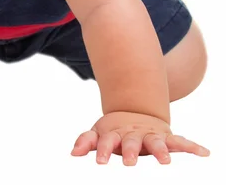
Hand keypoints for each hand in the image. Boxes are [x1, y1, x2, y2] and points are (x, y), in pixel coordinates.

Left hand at [71, 111, 209, 165]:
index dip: (104, 151)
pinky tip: (203, 153)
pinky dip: (191, 146)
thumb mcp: (99, 133)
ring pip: (156, 142)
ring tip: (165, 161)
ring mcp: (150, 135)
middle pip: (131, 142)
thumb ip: (87, 141)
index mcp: (116, 134)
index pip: (108, 142)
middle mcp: (134, 134)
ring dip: (161, 150)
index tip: (100, 161)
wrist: (135, 113)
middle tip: (130, 162)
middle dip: (131, 152)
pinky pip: (180, 142)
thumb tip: (73, 153)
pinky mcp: (166, 137)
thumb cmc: (115, 132)